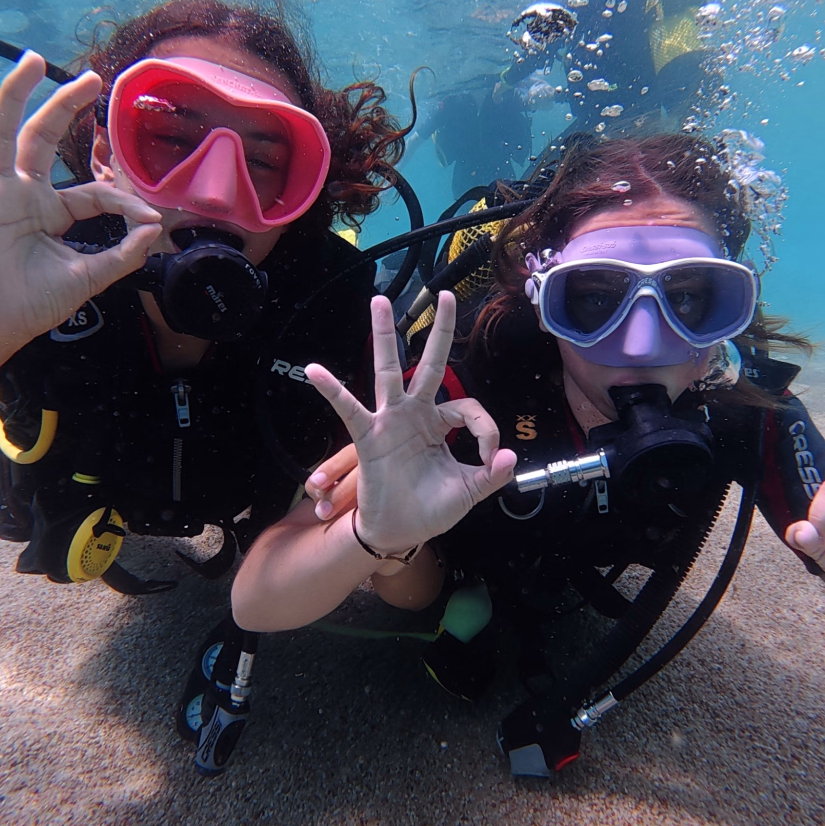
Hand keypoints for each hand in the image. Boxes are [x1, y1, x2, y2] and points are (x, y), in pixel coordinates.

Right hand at [0, 51, 162, 358]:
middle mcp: (22, 194)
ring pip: (5, 134)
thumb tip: (155, 228)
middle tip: (91, 78)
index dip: (124, 203)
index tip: (150, 219)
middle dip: (66, 105)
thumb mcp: (88, 277)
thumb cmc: (32, 305)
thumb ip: (122, 254)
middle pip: (43, 137)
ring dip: (16, 94)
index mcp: (51, 211)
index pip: (93, 193)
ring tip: (31, 60)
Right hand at [305, 292, 517, 553]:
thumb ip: (492, 475)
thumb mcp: (469, 492)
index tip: (490, 458)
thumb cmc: (429, 509)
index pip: (468, 408)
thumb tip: (509, 456)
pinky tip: (315, 371)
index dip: (487, 430)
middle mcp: (416, 414)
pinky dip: (332, 390)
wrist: (399, 532)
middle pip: (429, 364)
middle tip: (445, 293)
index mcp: (440, 425)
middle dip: (439, 329)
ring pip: (389, 372)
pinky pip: (350, 409)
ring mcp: (391, 421)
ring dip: (385, 336)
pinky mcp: (370, 437)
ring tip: (380, 301)